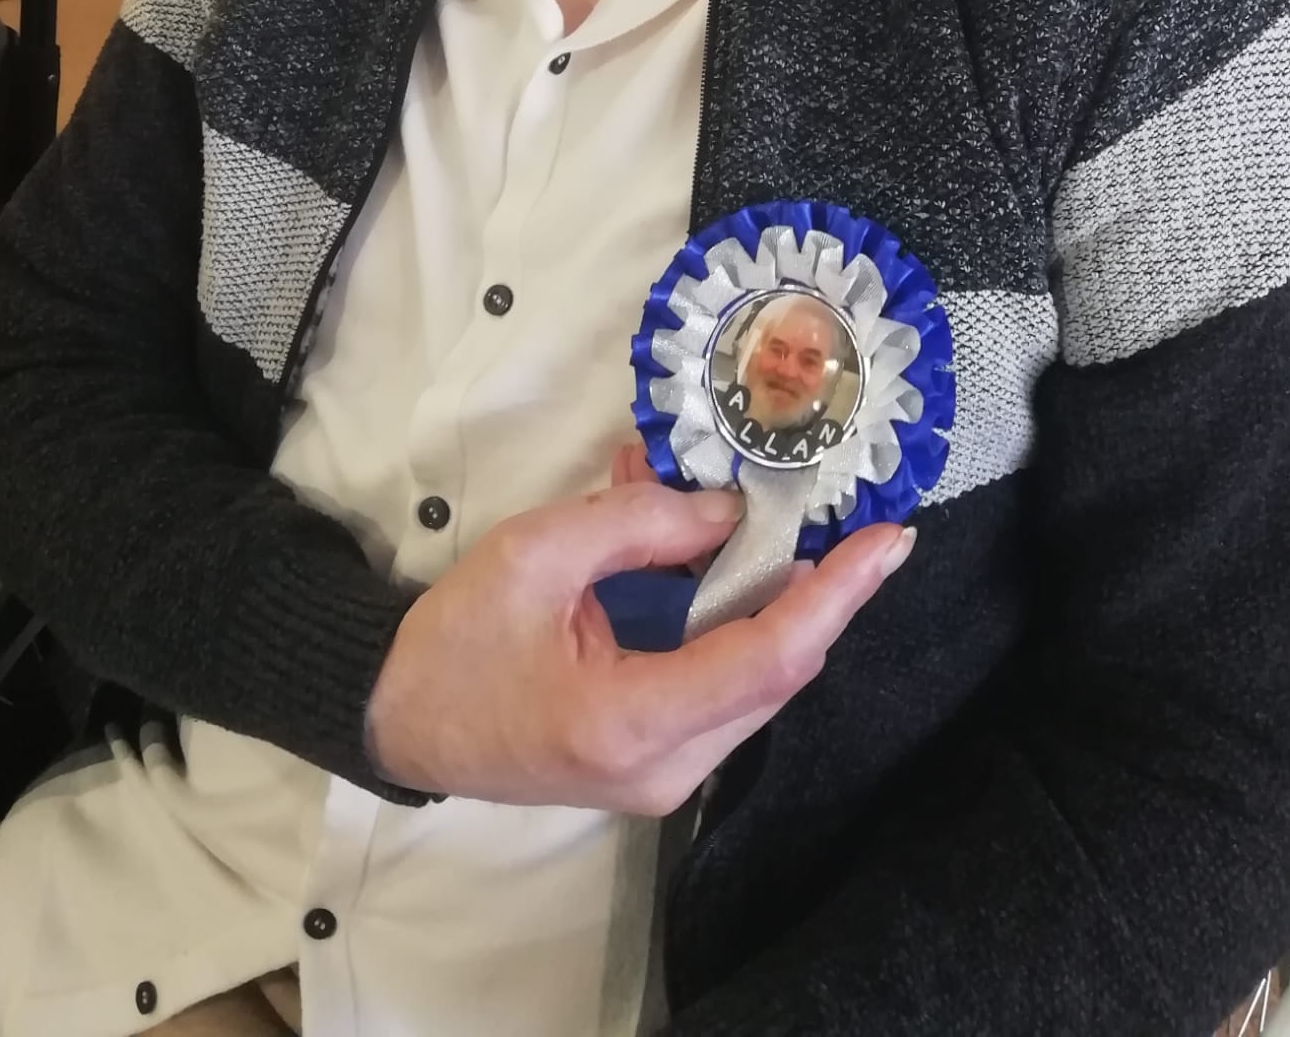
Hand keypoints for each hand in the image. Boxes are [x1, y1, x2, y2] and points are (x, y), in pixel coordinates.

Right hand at [365, 480, 913, 814]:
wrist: (400, 719)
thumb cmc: (456, 639)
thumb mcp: (538, 554)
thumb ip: (640, 525)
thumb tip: (731, 511)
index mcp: (631, 721)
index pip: (767, 658)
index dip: (836, 596)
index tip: (889, 543)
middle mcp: (665, 768)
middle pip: (776, 672)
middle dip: (812, 589)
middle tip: (839, 518)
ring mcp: (664, 778)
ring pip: (758, 681)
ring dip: (767, 599)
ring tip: (753, 522)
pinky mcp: (658, 765)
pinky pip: (725, 689)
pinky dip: (731, 621)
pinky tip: (713, 562)